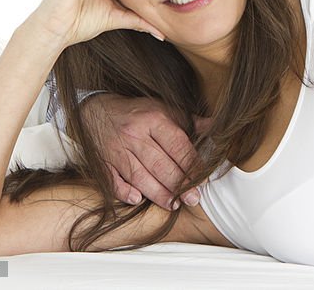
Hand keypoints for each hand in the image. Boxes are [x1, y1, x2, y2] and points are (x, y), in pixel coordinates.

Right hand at [81, 94, 201, 209]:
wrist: (96, 110)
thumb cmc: (138, 112)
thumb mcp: (164, 109)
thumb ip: (189, 121)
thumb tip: (217, 126)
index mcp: (154, 120)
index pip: (177, 146)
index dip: (192, 165)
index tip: (203, 180)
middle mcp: (135, 135)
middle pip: (160, 165)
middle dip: (179, 185)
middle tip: (193, 199)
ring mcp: (116, 150)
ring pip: (139, 176)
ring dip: (158, 193)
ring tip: (173, 204)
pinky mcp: (102, 162)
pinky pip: (113, 181)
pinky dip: (124, 192)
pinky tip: (137, 200)